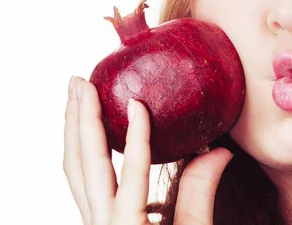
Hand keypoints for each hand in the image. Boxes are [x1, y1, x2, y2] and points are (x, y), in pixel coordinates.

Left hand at [63, 77, 233, 224]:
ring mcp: (93, 223)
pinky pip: (80, 180)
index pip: (128, 177)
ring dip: (72, 129)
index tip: (138, 103)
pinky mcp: (96, 221)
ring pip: (74, 170)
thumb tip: (219, 151)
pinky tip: (88, 135)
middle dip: (78, 118)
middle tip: (78, 80)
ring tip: (74, 96)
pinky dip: (80, 151)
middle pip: (82, 164)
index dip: (134, 138)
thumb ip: (202, 197)